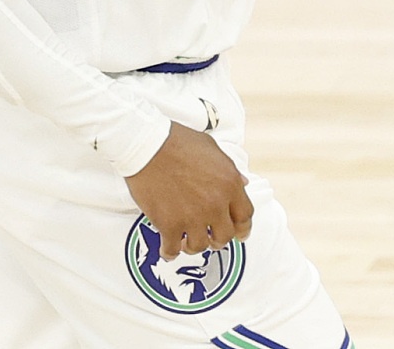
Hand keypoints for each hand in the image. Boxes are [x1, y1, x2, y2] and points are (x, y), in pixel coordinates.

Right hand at [123, 123, 253, 257]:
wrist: (148, 145)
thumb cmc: (178, 142)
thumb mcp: (212, 149)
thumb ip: (229, 170)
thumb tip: (242, 183)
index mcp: (229, 184)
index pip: (245, 216)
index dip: (243, 228)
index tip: (239, 235)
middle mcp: (215, 204)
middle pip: (225, 236)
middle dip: (218, 239)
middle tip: (210, 238)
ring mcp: (192, 217)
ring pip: (200, 246)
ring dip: (193, 246)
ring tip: (186, 241)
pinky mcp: (169, 224)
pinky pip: (172, 249)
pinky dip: (170, 252)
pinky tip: (167, 250)